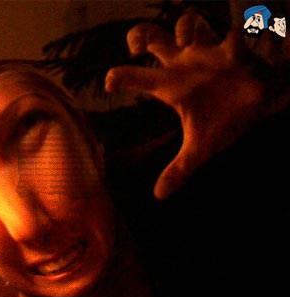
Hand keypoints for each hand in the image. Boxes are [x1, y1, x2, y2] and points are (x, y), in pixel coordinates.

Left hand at [105, 12, 267, 198]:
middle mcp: (185, 63)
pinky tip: (234, 32)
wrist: (264, 106)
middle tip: (138, 48)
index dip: (121, 76)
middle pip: (154, 37)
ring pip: (188, 23)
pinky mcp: (237, 46)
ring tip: (185, 41)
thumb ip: (179, 169)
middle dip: (142, 35)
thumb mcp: (201, 148)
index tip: (110, 82)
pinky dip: (233, 26)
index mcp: (170, 85)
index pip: (138, 77)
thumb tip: (159, 196)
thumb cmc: (226, 119)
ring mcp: (209, 51)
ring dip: (185, 27)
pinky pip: (234, 26)